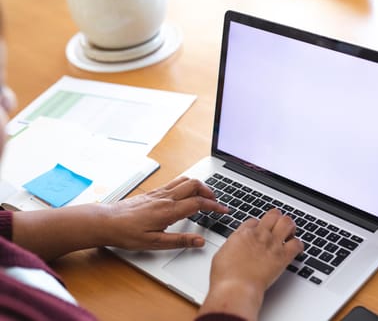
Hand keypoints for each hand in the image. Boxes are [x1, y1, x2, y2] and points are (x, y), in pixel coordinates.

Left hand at [103, 176, 228, 249]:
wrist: (106, 221)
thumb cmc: (126, 233)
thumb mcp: (154, 243)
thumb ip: (179, 241)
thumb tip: (199, 241)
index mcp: (169, 211)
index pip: (199, 204)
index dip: (214, 206)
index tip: (224, 210)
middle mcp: (166, 198)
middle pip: (195, 185)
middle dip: (210, 192)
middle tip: (216, 202)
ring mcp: (159, 192)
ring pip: (185, 180)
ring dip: (199, 186)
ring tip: (205, 196)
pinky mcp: (153, 192)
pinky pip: (175, 182)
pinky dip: (187, 185)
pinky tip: (186, 193)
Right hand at [198, 209, 303, 319]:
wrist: (236, 288)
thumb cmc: (225, 276)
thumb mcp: (221, 254)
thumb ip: (231, 246)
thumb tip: (234, 246)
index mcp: (243, 233)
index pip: (255, 220)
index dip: (259, 225)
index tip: (260, 231)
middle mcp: (259, 235)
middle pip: (273, 214)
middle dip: (277, 218)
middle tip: (278, 226)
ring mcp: (272, 244)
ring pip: (287, 222)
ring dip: (290, 226)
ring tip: (290, 234)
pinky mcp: (282, 257)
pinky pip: (297, 244)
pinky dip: (299, 245)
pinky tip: (296, 250)